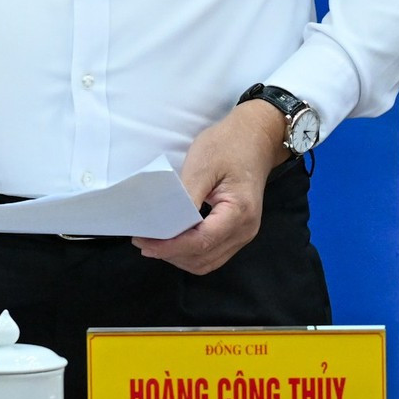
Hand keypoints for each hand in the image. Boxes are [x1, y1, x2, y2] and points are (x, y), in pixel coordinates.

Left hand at [134, 99, 287, 275]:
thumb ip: (186, 196)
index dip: (170, 246)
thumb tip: (166, 222)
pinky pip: (213, 253)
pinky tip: (173, 241)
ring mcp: (243, 233)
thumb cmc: (229, 145)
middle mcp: (245, 230)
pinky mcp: (238, 231)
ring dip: (180, 257)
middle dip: (171, 254)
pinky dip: (191, 252)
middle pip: (204, 258)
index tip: (144, 242)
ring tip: (154, 243)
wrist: (256, 137)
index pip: (201, 242)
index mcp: (239, 212)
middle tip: (143, 241)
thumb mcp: (203, 164)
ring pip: (208, 261)